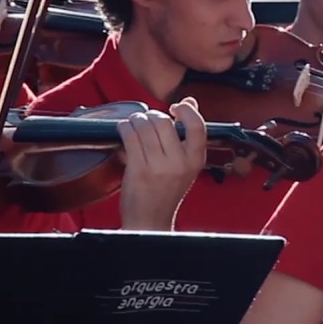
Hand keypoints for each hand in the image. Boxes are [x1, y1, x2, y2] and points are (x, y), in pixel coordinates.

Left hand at [116, 98, 206, 231]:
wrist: (150, 222)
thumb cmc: (166, 192)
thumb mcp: (185, 165)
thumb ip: (187, 136)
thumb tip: (190, 101)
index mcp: (195, 161)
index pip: (198, 126)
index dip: (186, 111)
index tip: (175, 108)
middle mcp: (179, 163)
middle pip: (164, 121)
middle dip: (151, 116)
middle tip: (145, 120)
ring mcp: (159, 167)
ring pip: (144, 126)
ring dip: (135, 120)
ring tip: (133, 124)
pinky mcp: (138, 170)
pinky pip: (130, 136)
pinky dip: (124, 127)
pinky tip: (124, 129)